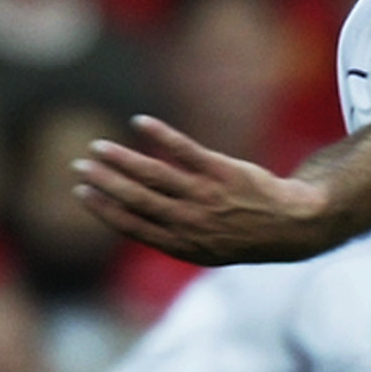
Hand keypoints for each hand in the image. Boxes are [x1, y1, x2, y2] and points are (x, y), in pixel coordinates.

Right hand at [75, 117, 332, 264]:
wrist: (291, 226)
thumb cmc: (241, 235)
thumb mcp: (206, 249)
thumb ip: (169, 235)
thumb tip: (127, 217)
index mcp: (184, 246)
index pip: (134, 226)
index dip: (105, 209)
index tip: (82, 191)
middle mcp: (193, 223)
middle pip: (139, 200)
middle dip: (106, 182)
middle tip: (80, 165)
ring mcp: (207, 197)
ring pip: (156, 176)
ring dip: (123, 160)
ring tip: (99, 146)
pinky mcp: (222, 172)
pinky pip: (186, 151)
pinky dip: (161, 136)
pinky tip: (140, 123)